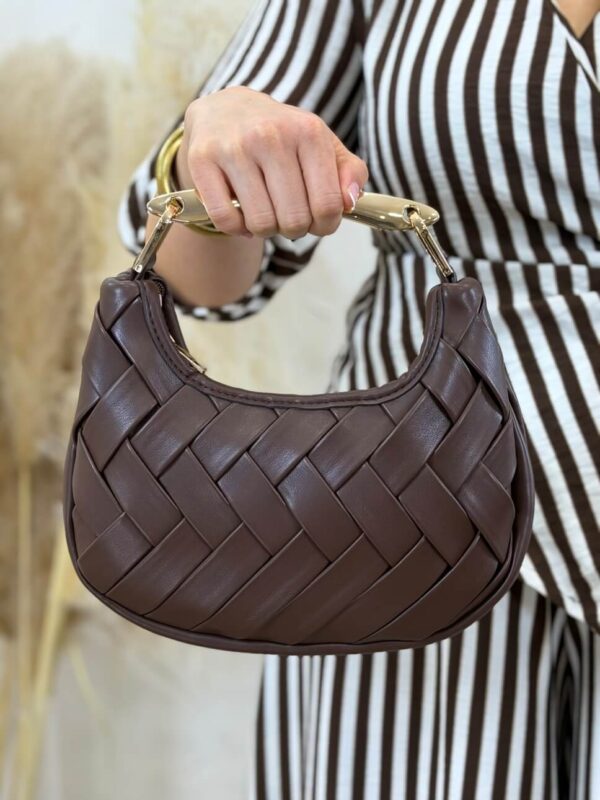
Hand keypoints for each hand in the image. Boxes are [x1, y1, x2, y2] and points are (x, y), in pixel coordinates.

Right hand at [176, 85, 368, 239]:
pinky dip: (236, 228)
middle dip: (294, 228)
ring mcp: (234, 147)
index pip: (328, 205)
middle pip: (294, 220)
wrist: (226, 111)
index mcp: (308, 131)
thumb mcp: (323, 146)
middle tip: (287, 215)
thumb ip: (350, 173)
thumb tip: (349, 202)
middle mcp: (270, 135)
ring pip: (260, 223)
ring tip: (265, 211)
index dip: (325, 225)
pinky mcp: (202, 159)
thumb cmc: (283, 138)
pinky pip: (226, 220)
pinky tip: (241, 214)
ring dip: (265, 229)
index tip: (317, 220)